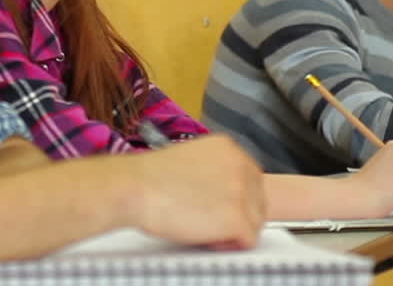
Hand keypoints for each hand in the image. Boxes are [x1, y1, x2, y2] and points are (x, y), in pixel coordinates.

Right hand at [132, 134, 264, 249]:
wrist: (134, 187)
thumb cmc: (148, 178)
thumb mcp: (189, 160)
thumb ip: (213, 171)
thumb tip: (223, 193)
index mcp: (228, 147)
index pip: (250, 179)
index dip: (234, 199)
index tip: (217, 207)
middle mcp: (240, 164)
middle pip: (257, 200)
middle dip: (237, 215)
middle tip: (208, 221)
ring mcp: (242, 191)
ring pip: (255, 221)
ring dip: (233, 230)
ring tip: (203, 227)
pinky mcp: (237, 217)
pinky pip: (248, 240)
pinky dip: (229, 245)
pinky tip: (206, 236)